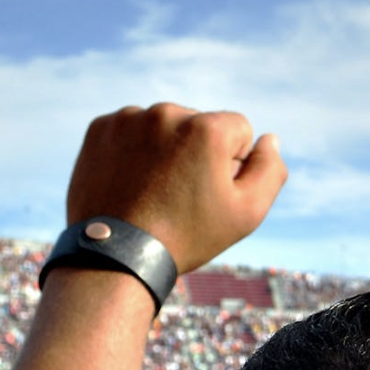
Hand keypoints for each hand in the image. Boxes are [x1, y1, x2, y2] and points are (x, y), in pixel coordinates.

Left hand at [65, 103, 285, 274]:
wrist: (118, 256)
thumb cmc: (188, 236)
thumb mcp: (246, 213)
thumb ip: (269, 170)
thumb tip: (269, 139)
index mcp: (207, 128)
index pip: (239, 129)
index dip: (232, 164)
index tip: (210, 192)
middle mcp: (167, 113)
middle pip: (199, 124)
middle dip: (196, 153)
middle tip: (180, 197)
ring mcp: (129, 118)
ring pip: (164, 127)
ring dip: (165, 151)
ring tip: (154, 192)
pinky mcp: (100, 128)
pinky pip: (130, 131)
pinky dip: (133, 152)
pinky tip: (132, 183)